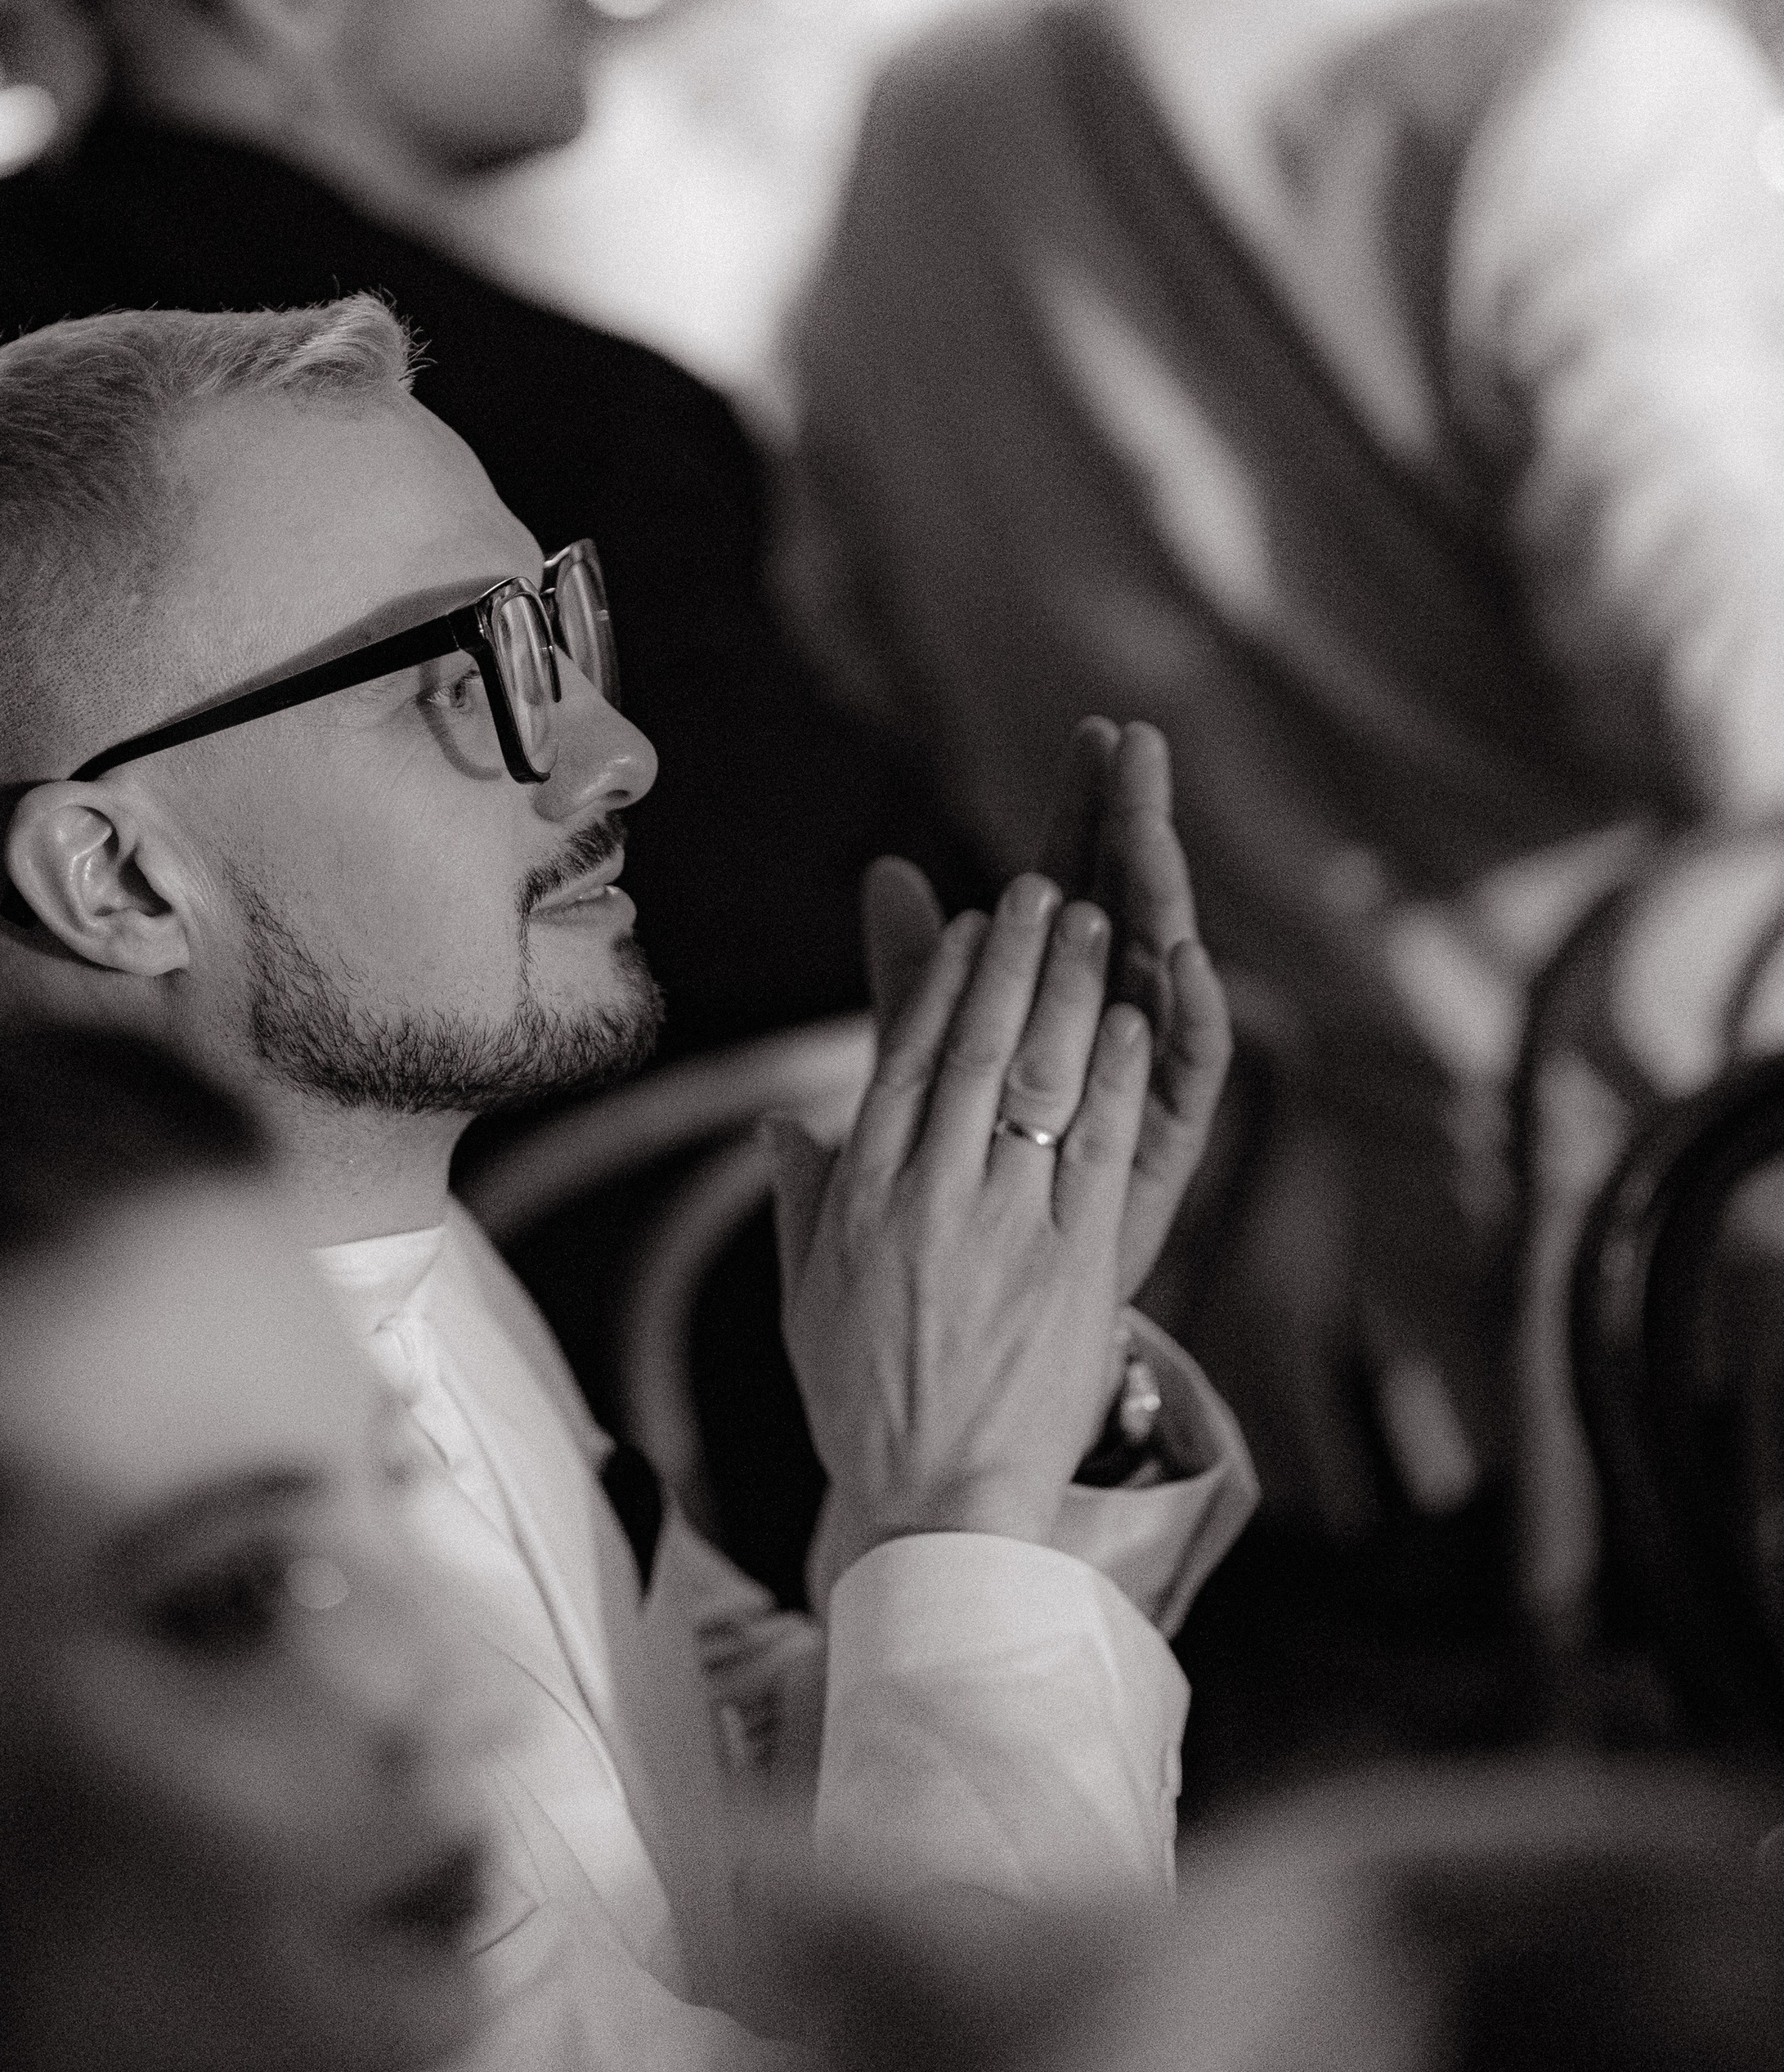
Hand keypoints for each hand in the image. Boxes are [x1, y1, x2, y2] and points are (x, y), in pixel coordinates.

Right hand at [772, 875, 1155, 1585]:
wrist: (939, 1504)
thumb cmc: (869, 1406)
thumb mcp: (807, 1297)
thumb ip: (802, 1200)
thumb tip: (779, 1127)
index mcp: (866, 1197)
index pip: (907, 1059)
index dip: (943, 980)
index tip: (970, 924)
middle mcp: (932, 1197)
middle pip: (978, 1047)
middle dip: (1013, 957)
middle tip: (1042, 889)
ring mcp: (1007, 1228)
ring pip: (1041, 1082)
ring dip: (1071, 992)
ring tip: (1097, 924)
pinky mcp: (1076, 1267)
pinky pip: (1099, 1151)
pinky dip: (1115, 1079)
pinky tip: (1133, 1022)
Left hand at [855, 720, 1231, 1301]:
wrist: (985, 1338)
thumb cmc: (970, 1196)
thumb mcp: (933, 1070)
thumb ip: (914, 974)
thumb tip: (884, 872)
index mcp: (1056, 1004)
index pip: (1073, 883)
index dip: (1081, 810)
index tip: (1093, 732)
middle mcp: (1109, 1032)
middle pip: (1124, 908)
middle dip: (1132, 823)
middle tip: (1141, 742)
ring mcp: (1139, 1088)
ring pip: (1157, 976)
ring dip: (1160, 900)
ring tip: (1151, 831)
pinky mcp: (1160, 1149)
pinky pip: (1185, 1076)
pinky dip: (1186, 1016)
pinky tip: (1184, 961)